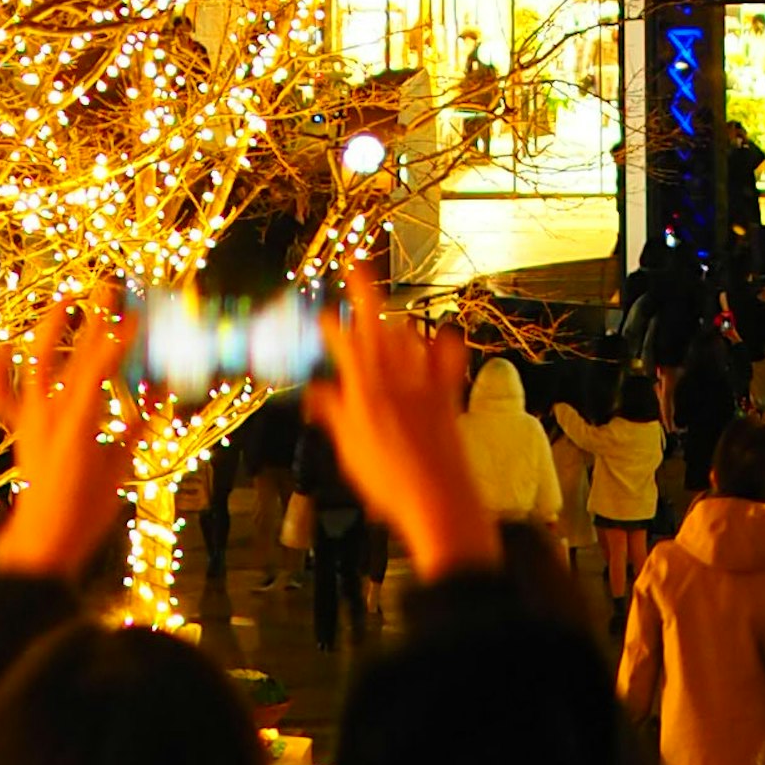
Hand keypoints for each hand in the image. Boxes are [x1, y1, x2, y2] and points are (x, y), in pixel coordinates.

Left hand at [0, 297, 129, 590]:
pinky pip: (2, 395)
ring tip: (64, 300)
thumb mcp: (119, 468)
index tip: (138, 314)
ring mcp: (32, 417)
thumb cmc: (83, 510)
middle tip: (108, 287)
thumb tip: (154, 403)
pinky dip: (0, 371)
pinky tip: (5, 349)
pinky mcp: (21, 428)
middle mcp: (52, 412)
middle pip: (75, 353)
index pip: (102, 366)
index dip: (121, 338)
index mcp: (79, 420)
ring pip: (37, 362)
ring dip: (51, 329)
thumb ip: (133, 431)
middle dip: (94, 319)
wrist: (43, 538)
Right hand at [309, 293, 497, 586]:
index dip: (332, 322)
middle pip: (376, 325)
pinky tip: (445, 332)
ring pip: (407, 338)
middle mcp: (394, 380)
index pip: (343, 344)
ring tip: (386, 315)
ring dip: (394, 322)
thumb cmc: (389, 482)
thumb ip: (334, 416)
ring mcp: (423, 386)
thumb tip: (316, 394)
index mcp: (364, 391)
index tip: (324, 309)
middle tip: (356, 264)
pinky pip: (448, 362)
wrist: (438, 500)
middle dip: (364, 291)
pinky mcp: (447, 397)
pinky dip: (444, 346)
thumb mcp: (350, 450)